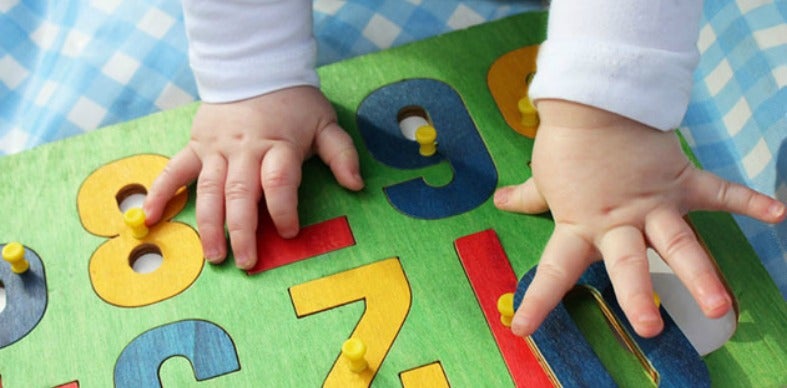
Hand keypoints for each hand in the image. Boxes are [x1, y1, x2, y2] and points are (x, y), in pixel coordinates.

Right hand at [143, 86, 363, 268]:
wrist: (255, 68)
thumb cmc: (294, 102)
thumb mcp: (325, 122)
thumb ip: (341, 154)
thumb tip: (356, 185)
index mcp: (278, 145)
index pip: (279, 182)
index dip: (284, 210)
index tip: (289, 233)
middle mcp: (245, 150)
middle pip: (241, 194)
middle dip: (243, 231)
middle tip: (246, 262)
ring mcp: (217, 149)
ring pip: (209, 190)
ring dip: (209, 225)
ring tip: (214, 256)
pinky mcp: (197, 145)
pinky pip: (175, 170)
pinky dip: (161, 193)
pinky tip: (151, 218)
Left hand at [494, 100, 785, 337]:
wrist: (593, 100)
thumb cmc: (565, 143)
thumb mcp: (543, 176)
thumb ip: (527, 196)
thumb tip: (499, 200)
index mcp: (579, 225)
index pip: (554, 270)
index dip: (538, 301)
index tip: (521, 330)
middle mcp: (618, 222)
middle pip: (628, 263)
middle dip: (638, 295)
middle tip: (648, 328)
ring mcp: (652, 203)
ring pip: (677, 242)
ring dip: (698, 272)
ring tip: (718, 305)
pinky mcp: (679, 180)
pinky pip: (718, 192)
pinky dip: (748, 200)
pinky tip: (777, 215)